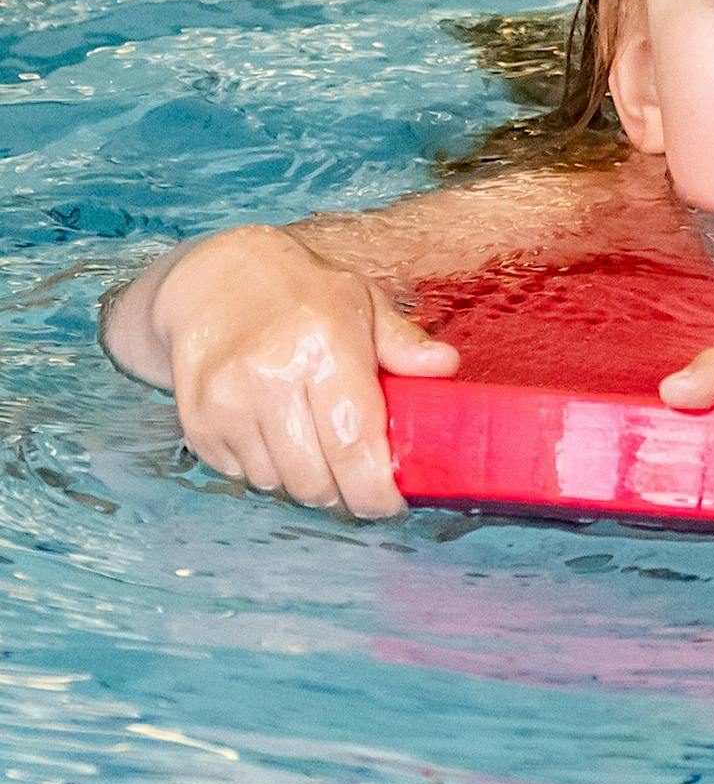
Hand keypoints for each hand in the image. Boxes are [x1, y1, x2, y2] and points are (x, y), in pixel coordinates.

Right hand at [153, 226, 458, 520]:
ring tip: (317, 448)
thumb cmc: (303, 295)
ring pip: (277, 484)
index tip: (391, 504)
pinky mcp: (197, 419)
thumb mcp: (363, 304)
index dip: (375, 490)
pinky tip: (277, 436)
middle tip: (359, 483)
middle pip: (314, 479)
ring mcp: (226, 400)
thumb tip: (446, 366)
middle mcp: (271, 374)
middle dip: (343, 494)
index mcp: (325, 346)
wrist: (213, 280)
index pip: (354, 443)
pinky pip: (241, 476)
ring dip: (304, 481)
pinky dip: (265, 470)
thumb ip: (403, 343)